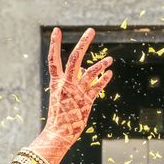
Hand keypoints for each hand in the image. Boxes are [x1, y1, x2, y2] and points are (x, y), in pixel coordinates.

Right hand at [41, 28, 113, 146]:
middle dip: (83, 43)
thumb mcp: (62, 95)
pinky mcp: (86, 102)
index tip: (57, 30)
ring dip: (101, 65)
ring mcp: (76, 93)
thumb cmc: (60, 115)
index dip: (55, 44)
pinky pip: (97, 88)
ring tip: (110, 59)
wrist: (58, 133)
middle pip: (75, 59)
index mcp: (57, 82)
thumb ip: (73, 80)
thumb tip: (86, 69)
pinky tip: (109, 73)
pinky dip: (103, 80)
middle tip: (91, 31)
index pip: (53, 59)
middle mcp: (66, 85)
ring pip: (90, 73)